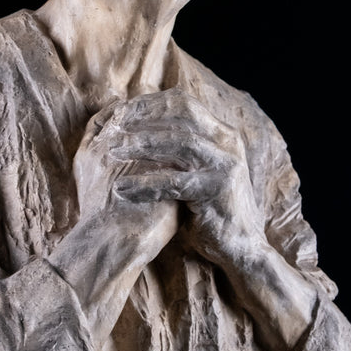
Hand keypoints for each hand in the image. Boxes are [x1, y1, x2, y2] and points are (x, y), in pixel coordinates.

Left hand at [91, 88, 266, 266]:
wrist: (240, 247)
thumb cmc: (209, 209)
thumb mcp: (195, 171)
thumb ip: (177, 151)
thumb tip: (138, 129)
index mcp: (221, 133)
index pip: (183, 102)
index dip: (148, 104)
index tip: (118, 113)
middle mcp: (227, 142)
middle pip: (181, 114)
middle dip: (142, 117)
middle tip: (110, 128)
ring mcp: (225, 164)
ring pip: (179, 142)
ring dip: (140, 145)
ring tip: (111, 152)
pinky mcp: (217, 190)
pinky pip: (174, 182)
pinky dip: (145, 184)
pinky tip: (122, 188)